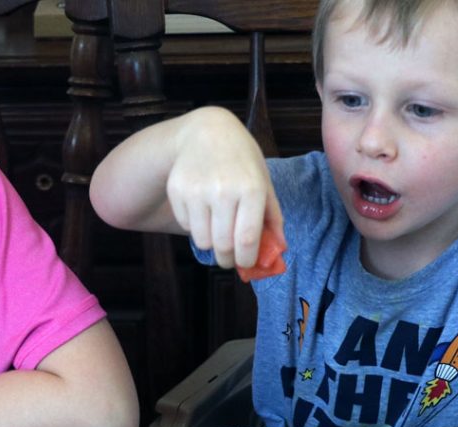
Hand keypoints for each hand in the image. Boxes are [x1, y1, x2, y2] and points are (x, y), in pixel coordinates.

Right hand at [166, 107, 283, 269]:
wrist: (206, 132)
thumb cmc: (241, 160)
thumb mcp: (263, 181)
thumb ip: (272, 216)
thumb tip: (279, 248)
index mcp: (251, 190)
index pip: (247, 240)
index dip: (247, 260)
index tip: (246, 264)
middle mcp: (223, 191)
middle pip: (223, 246)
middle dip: (227, 260)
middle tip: (228, 259)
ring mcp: (197, 192)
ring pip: (202, 241)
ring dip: (210, 243)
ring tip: (216, 230)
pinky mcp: (177, 191)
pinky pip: (186, 225)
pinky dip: (194, 226)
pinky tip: (201, 209)